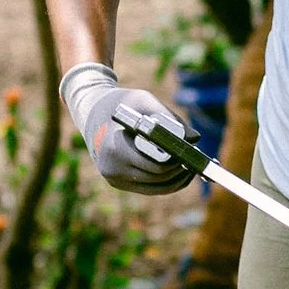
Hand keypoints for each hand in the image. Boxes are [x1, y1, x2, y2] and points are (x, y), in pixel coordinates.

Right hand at [61, 63, 198, 195]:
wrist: (91, 112)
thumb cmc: (120, 103)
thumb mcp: (142, 100)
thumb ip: (168, 117)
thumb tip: (194, 138)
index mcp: (116, 148)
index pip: (157, 164)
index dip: (178, 160)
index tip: (192, 151)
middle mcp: (112, 168)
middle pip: (158, 177)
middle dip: (180, 168)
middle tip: (197, 159)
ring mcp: (114, 178)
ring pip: (156, 187)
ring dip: (176, 179)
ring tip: (192, 166)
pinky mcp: (118, 182)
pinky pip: (148, 188)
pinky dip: (166, 184)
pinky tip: (180, 173)